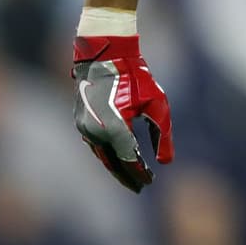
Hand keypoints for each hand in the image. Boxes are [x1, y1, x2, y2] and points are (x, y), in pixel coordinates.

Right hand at [72, 35, 173, 192]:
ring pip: (101, 155)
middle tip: (140, 188)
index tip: (150, 182)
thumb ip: (162, 134)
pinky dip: (107, 154)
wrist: (104, 56)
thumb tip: (166, 161)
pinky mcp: (80, 122)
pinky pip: (95, 145)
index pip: (128, 160)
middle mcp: (95, 131)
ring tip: (130, 177)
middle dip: (126, 176)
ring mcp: (84, 127)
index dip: (140, 173)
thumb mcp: (156, 103)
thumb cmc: (135, 76)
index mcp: (115, 127)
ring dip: (115, 167)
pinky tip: (117, 159)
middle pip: (112, 163)